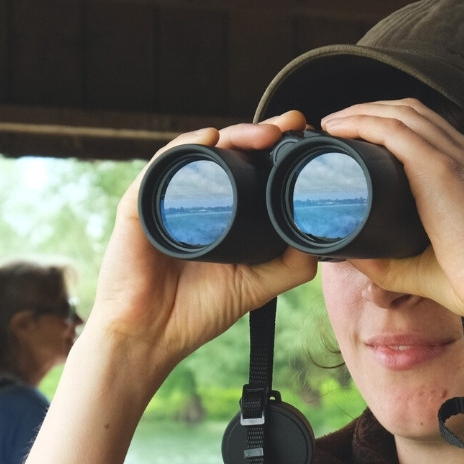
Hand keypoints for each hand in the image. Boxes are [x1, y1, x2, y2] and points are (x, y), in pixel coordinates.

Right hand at [86, 111, 317, 384]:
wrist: (150, 336)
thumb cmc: (195, 311)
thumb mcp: (256, 286)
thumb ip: (290, 265)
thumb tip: (323, 238)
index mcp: (220, 209)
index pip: (249, 166)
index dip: (275, 147)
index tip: (305, 135)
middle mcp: (194, 197)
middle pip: (229, 150)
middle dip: (262, 133)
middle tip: (291, 126)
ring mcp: (166, 197)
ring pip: (201, 150)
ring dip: (235, 134)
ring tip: (265, 134)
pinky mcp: (139, 203)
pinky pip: (163, 165)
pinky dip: (186, 147)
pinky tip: (210, 139)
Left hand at [319, 99, 463, 320]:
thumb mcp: (426, 268)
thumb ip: (390, 262)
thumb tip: (351, 255)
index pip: (428, 130)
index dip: (389, 125)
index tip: (356, 139)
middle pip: (412, 113)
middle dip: (371, 111)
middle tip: (336, 127)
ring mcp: (456, 158)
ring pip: (401, 114)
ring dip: (360, 111)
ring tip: (331, 124)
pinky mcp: (441, 169)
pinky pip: (393, 130)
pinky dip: (362, 122)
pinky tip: (338, 128)